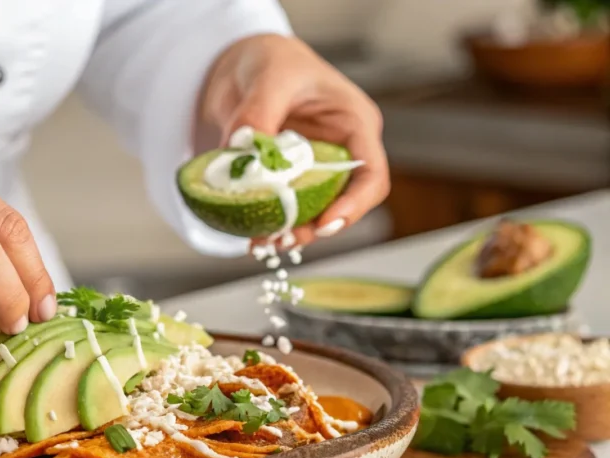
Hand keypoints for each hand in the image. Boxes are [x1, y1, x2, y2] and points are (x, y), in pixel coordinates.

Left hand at [200, 34, 389, 247]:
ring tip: (264, 243)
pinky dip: (266, 222)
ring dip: (289, 230)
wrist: (240, 63)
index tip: (326, 222)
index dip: (355, 204)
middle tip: (284, 240)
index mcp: (354, 125)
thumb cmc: (272, 60)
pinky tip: (250, 236)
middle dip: (315, 226)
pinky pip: (279, 206)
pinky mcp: (281, 178)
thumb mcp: (270, 77)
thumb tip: (244, 151)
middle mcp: (337, 152)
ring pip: (310, 211)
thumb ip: (259, 113)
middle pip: (341, 201)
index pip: (371, 174)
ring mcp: (309, 168)